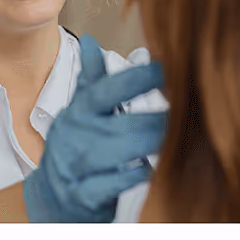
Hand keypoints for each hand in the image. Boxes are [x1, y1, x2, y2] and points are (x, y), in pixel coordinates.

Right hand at [20, 38, 165, 223]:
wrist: (52, 198)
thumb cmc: (74, 150)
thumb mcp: (78, 112)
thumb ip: (90, 80)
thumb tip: (91, 41)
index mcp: (78, 114)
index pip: (103, 91)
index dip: (132, 80)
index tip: (163, 69)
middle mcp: (76, 138)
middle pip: (118, 124)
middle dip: (154, 119)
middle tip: (186, 112)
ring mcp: (77, 168)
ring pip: (115, 154)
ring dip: (147, 145)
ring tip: (175, 138)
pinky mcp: (83, 196)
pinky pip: (108, 186)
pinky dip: (129, 178)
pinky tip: (149, 169)